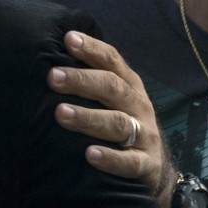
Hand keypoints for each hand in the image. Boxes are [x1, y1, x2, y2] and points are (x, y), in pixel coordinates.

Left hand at [48, 31, 178, 207]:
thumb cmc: (122, 124)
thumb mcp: (113, 100)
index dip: (92, 49)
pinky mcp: (146, 165)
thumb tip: (51, 59)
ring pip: (118, 124)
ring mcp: (145, 135)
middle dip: (82, 80)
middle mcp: (138, 105)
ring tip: (61, 113)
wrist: (156, 168)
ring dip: (88, 118)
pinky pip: (130, 162)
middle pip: (112, 88)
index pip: (112, 61)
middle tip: (53, 77)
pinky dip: (110, 158)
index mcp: (129, 85)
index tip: (68, 39)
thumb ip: (91, 81)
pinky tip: (90, 154)